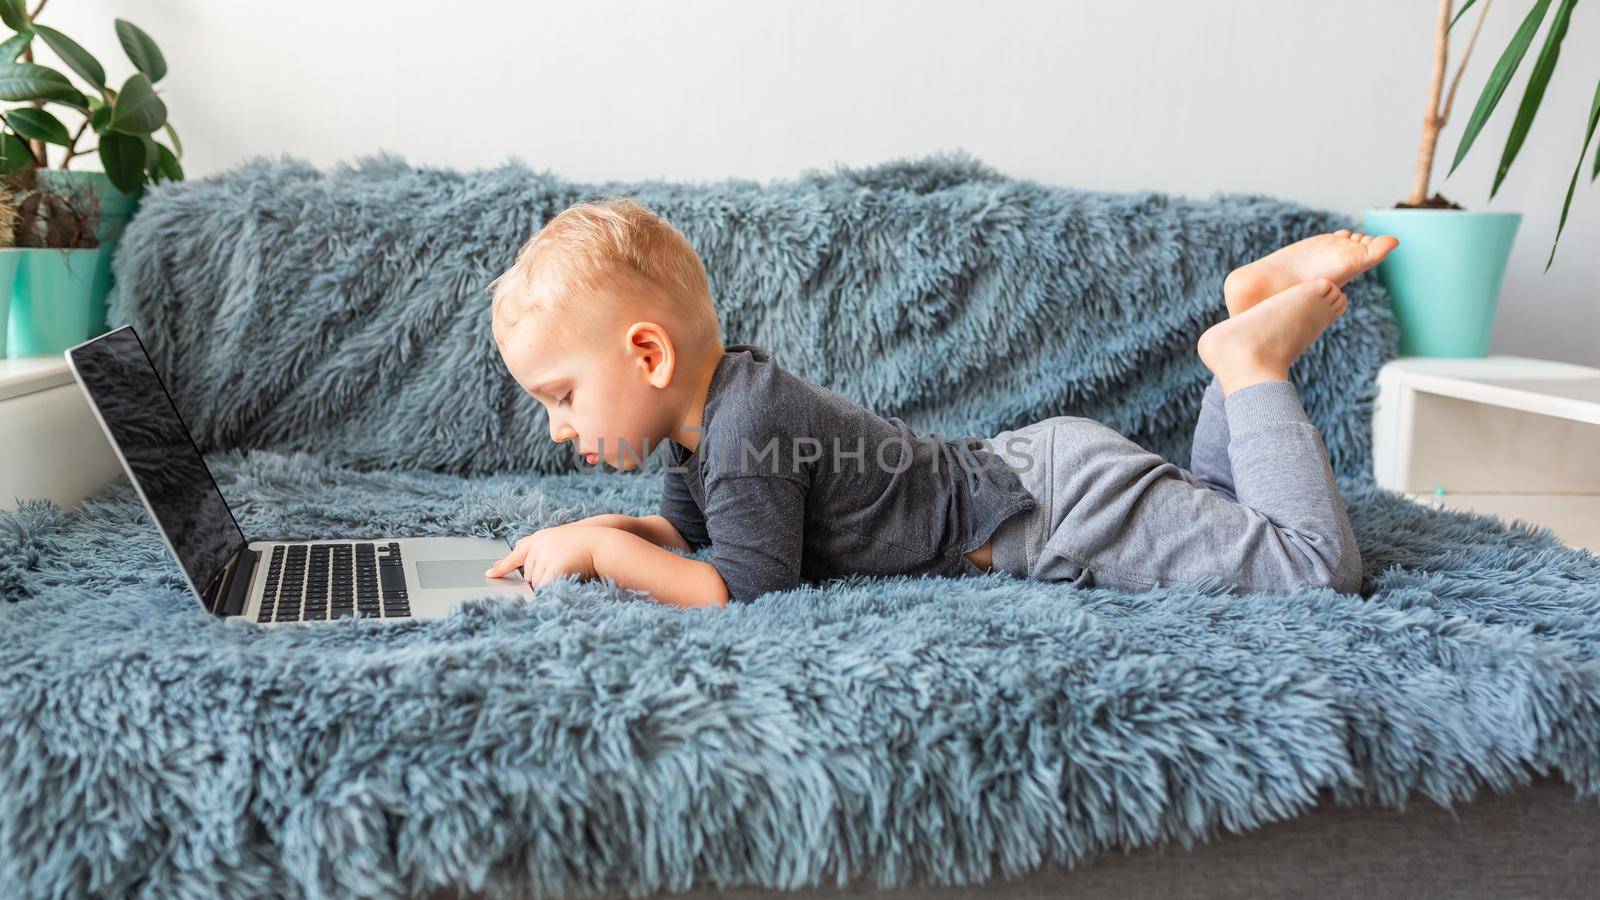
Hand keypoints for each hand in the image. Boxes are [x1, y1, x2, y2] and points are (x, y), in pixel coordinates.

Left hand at [486, 524, 600, 588]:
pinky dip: (551, 589)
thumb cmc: (587, 543)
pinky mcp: (553, 569)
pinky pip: (545, 588)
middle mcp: (538, 546)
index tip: (490, 574)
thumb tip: (528, 571)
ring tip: (568, 571)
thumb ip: (543, 551)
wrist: (603, 543)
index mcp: (539, 538)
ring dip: (548, 583)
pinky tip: (565, 578)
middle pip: (529, 574)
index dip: (503, 566)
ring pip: (536, 582)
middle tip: (561, 569)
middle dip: (541, 577)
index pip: (516, 554)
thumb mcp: (561, 541)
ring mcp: (544, 557)